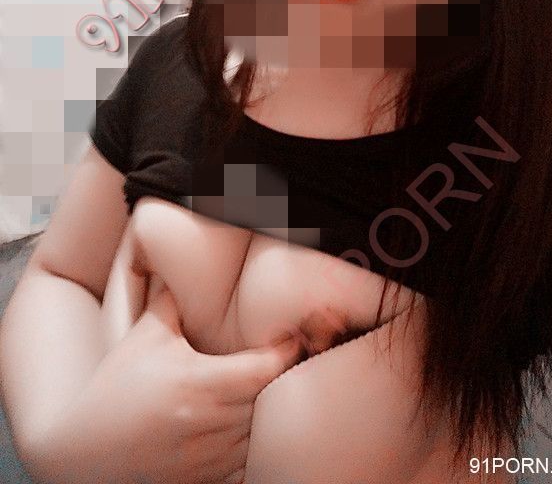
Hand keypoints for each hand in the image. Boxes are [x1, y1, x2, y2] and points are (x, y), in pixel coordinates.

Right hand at [30, 281, 302, 483]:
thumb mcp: (145, 338)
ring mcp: (211, 457)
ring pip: (265, 434)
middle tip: (289, 361)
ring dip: (271, 413)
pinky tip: (250, 427)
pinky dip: (256, 446)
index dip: (285, 352)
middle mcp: (209, 423)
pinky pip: (251, 465)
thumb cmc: (117, 390)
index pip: (265, 369)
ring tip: (271, 391)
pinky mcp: (209, 480)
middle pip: (272, 400)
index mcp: (199, 383)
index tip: (289, 340)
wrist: (84, 453)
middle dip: (283, 380)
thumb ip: (173, 301)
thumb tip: (186, 267)